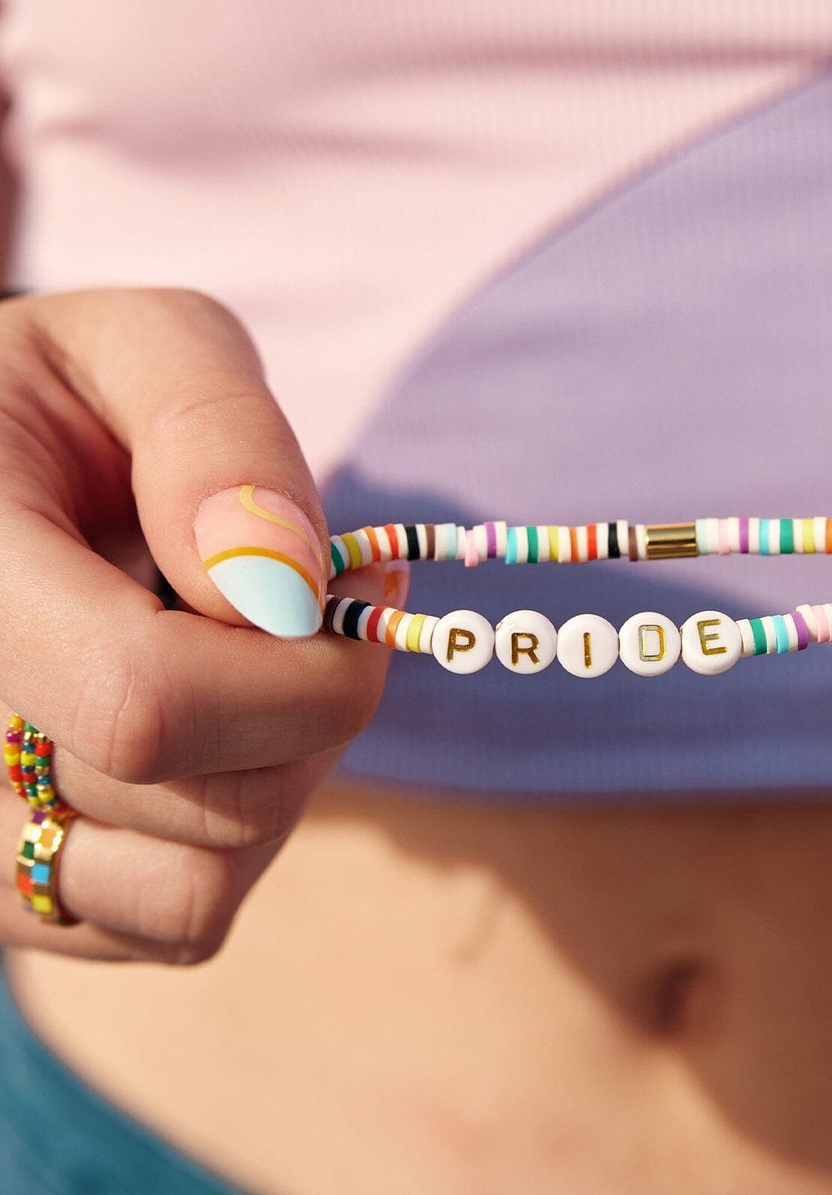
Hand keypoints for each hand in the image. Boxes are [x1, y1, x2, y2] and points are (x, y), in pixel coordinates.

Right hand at [0, 288, 393, 961]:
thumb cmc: (65, 404)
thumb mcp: (139, 348)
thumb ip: (211, 433)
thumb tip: (288, 588)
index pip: (149, 704)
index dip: (306, 668)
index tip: (360, 581)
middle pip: (210, 806)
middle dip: (316, 704)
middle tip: (316, 605)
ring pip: (202, 889)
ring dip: (282, 775)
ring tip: (253, 669)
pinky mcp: (15, 895)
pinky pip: (178, 919)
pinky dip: (236, 837)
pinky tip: (215, 735)